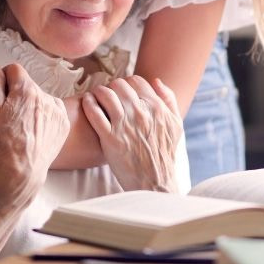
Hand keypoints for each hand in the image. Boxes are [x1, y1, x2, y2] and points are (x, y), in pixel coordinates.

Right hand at [0, 64, 68, 194]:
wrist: (22, 170)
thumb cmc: (2, 141)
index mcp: (26, 89)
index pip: (14, 69)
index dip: (3, 79)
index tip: (0, 94)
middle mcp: (46, 95)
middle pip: (27, 85)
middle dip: (17, 94)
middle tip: (9, 114)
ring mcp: (58, 110)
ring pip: (40, 97)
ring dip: (32, 104)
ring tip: (22, 125)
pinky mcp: (64, 123)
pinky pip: (53, 110)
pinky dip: (44, 116)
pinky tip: (34, 130)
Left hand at [82, 76, 181, 192]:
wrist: (154, 182)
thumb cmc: (164, 155)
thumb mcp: (175, 125)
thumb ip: (168, 100)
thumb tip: (156, 81)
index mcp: (156, 108)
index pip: (136, 81)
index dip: (127, 83)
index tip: (122, 91)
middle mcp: (140, 113)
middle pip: (119, 85)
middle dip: (112, 87)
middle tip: (107, 95)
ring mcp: (124, 125)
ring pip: (105, 94)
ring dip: (98, 92)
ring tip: (95, 97)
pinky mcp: (109, 138)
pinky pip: (94, 112)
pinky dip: (88, 103)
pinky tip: (87, 102)